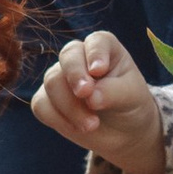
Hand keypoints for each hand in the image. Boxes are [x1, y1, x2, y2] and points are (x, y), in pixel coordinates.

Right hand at [30, 32, 167, 173]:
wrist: (123, 130)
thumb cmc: (130, 104)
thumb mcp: (131, 96)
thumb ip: (112, 92)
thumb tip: (90, 97)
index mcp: (103, 47)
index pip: (96, 42)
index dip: (95, 53)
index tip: (98, 70)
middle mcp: (79, 56)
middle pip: (68, 57)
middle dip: (75, 76)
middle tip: (86, 94)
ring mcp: (60, 76)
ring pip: (52, 82)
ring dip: (70, 106)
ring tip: (92, 125)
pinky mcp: (48, 99)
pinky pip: (41, 104)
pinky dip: (57, 118)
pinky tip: (77, 128)